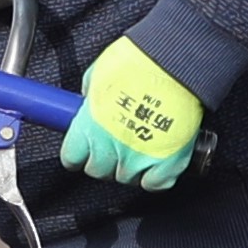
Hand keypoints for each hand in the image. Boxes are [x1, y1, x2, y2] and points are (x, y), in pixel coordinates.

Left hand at [60, 36, 203, 188]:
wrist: (175, 64)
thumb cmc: (137, 63)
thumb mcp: (98, 75)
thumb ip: (90, 96)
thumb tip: (88, 101)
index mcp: (89, 128)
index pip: (72, 158)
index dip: (77, 154)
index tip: (82, 150)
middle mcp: (110, 147)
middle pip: (98, 170)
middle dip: (103, 160)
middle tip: (112, 146)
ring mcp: (139, 158)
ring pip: (126, 178)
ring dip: (129, 167)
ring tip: (136, 149)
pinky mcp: (168, 162)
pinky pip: (156, 184)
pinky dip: (155, 177)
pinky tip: (154, 165)